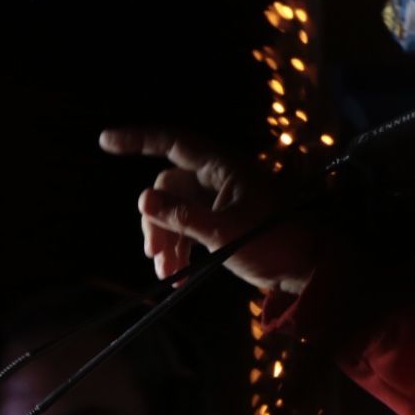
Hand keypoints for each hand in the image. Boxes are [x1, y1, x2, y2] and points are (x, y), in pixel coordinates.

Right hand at [99, 128, 317, 293]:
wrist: (309, 269)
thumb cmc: (274, 244)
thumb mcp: (224, 234)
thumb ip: (182, 218)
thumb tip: (143, 199)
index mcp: (225, 167)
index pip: (174, 143)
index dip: (138, 139)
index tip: (105, 141)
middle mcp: (221, 176)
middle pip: (170, 185)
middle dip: (155, 220)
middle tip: (154, 257)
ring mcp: (223, 197)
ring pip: (177, 207)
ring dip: (166, 238)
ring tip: (166, 273)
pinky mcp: (225, 218)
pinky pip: (190, 224)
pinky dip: (181, 246)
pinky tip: (175, 275)